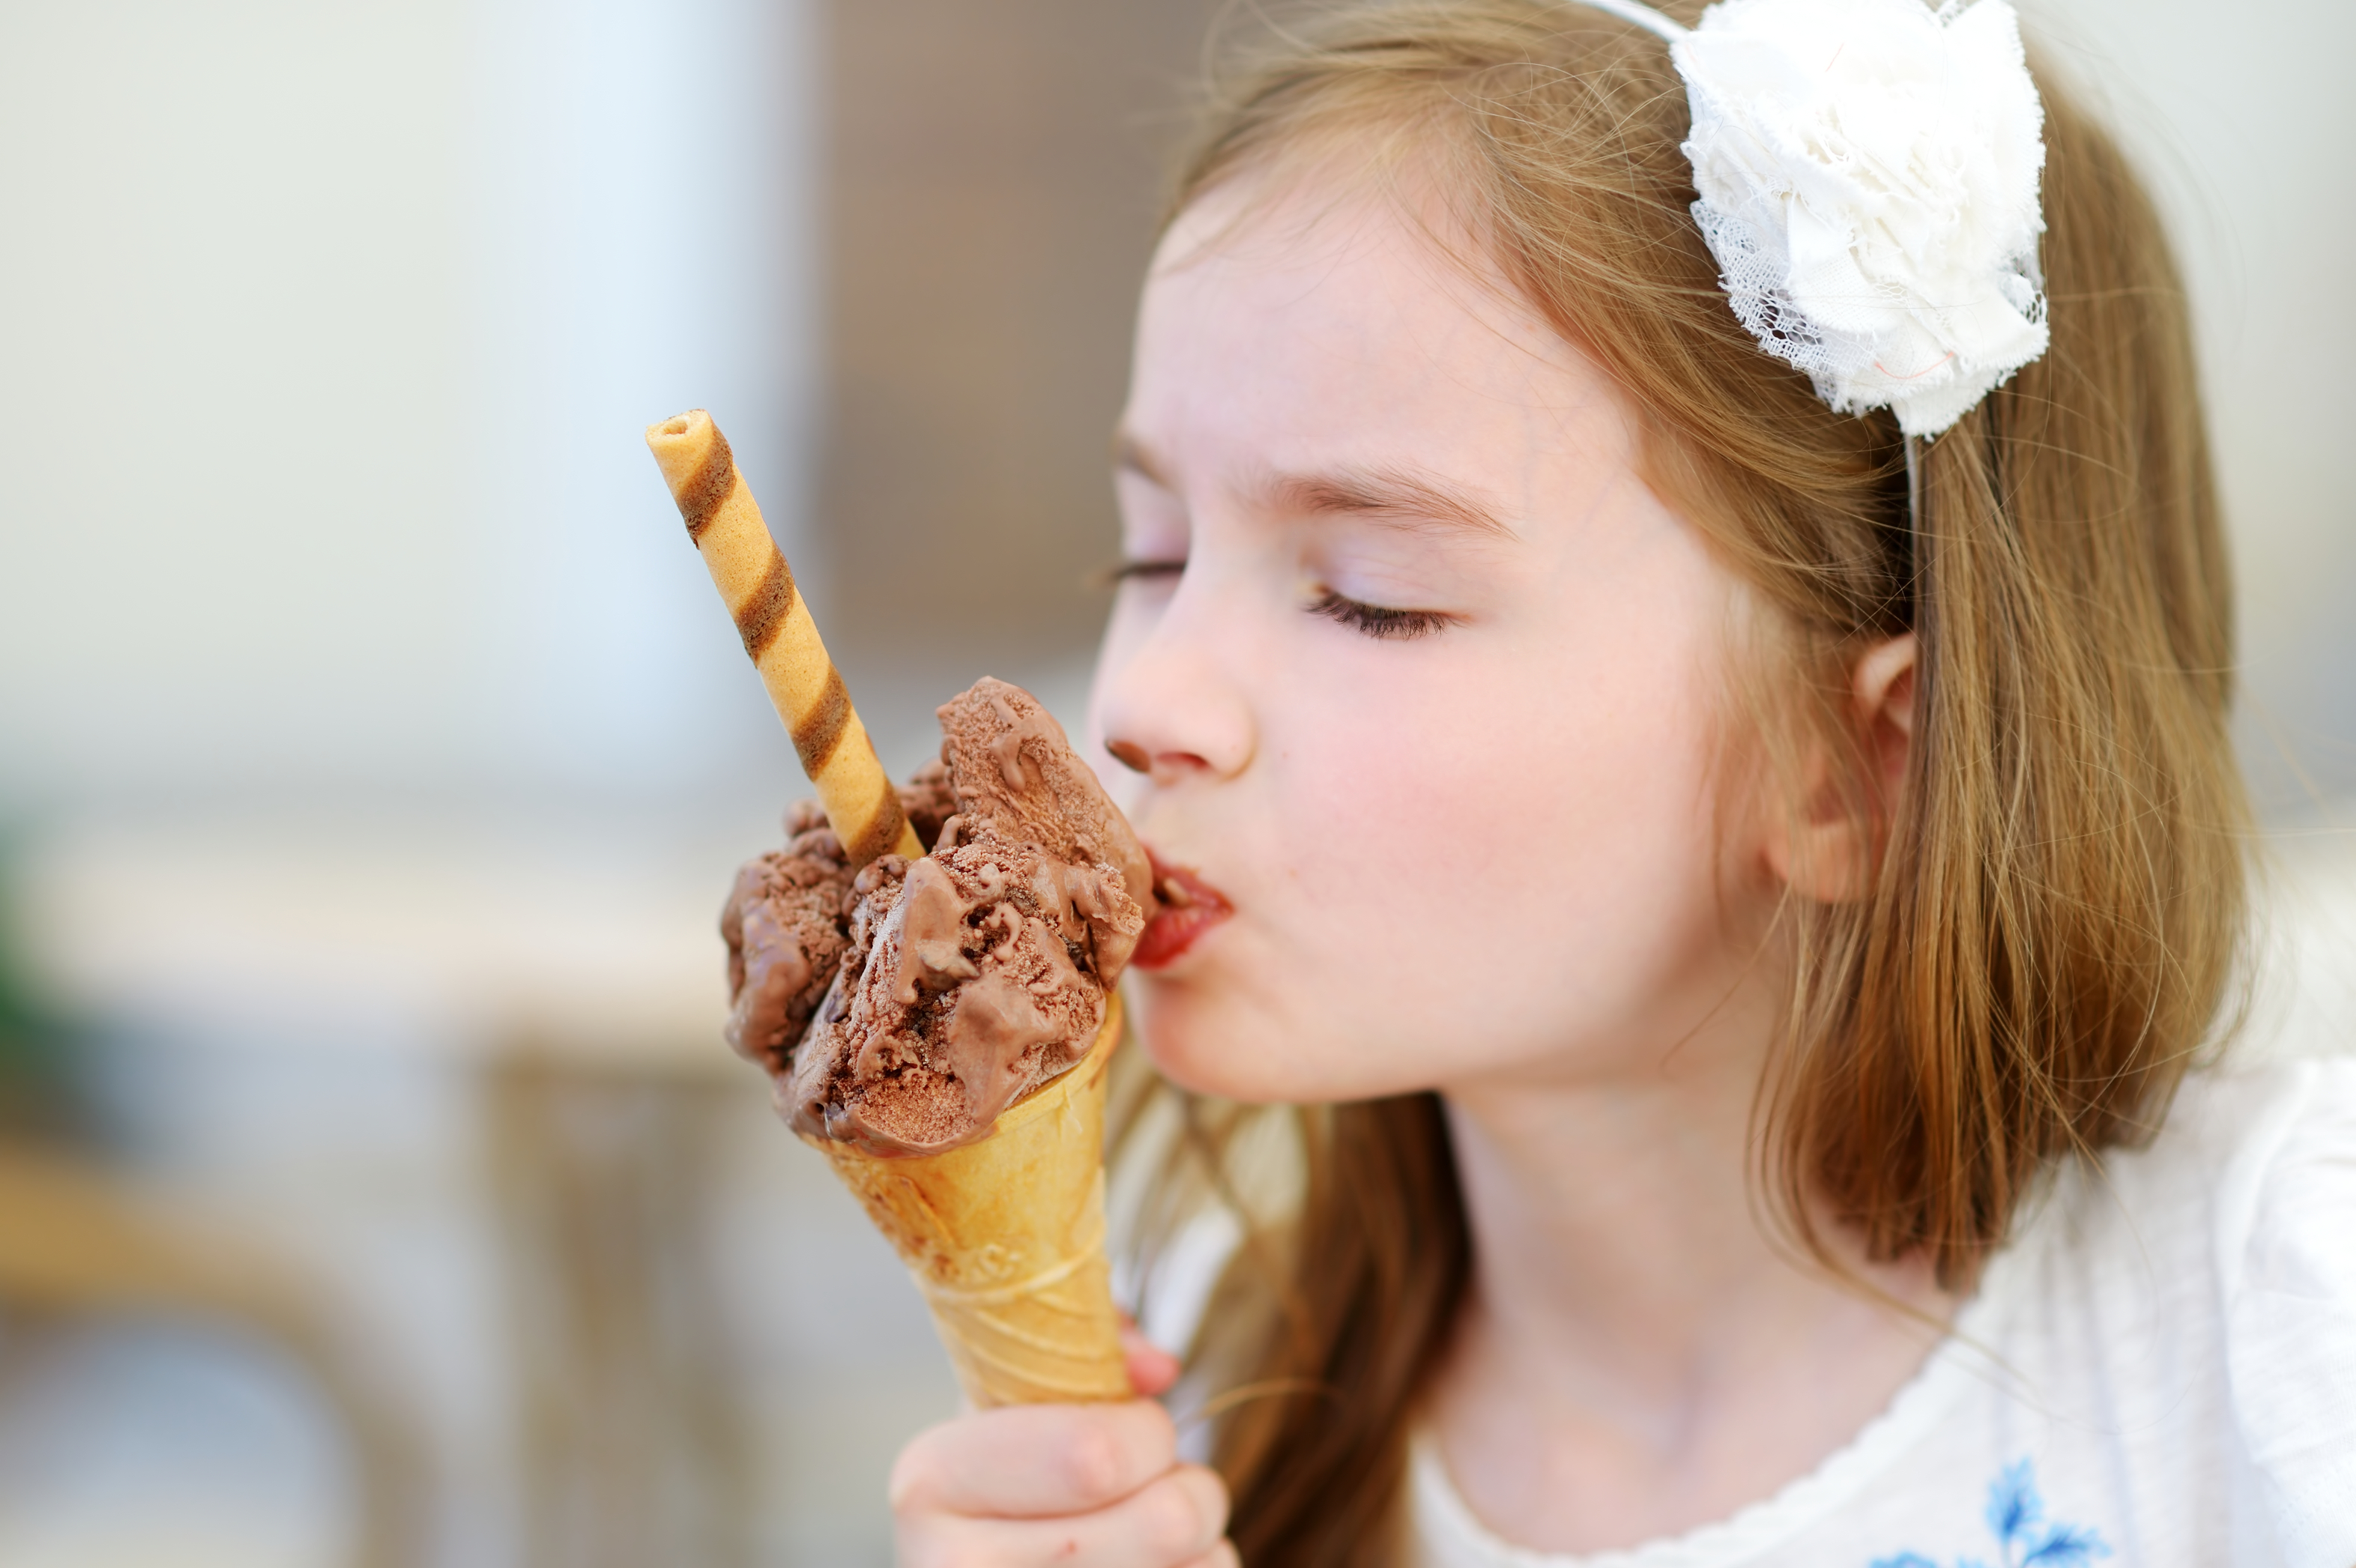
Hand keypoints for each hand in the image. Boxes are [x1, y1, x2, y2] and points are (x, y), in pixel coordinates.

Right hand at [890, 1325, 1232, 1566]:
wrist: (995, 1555)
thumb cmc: (1029, 1466)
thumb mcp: (1034, 1392)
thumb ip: (1092, 1349)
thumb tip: (1156, 1369)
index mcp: (932, 1481)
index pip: (1098, 1456)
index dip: (1147, 1431)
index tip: (1134, 1427)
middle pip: (1169, 1522)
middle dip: (1190, 1487)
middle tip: (1159, 1486)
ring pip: (1201, 1567)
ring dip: (1203, 1544)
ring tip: (1149, 1538)